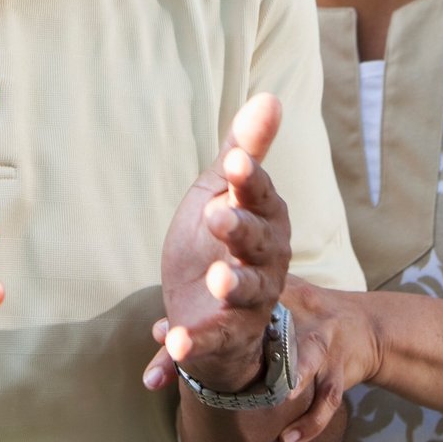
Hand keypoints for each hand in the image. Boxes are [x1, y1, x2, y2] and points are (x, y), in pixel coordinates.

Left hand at [143, 277, 376, 441]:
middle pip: (261, 335)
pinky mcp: (339, 372)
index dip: (195, 326)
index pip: (230, 309)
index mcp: (270, 302)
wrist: (363, 327)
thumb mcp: (265, 308)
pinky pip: (326, 401)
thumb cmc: (303, 314)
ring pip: (306, 363)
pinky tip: (287, 439)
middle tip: (201, 359)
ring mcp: (320, 346)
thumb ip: (214, 320)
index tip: (160, 337)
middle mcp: (294, 320)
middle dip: (234, 347)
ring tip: (279, 393)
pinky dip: (309, 422)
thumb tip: (157, 330)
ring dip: (292, 377)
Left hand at [157, 93, 291, 392]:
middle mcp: (266, 262)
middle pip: (260, 245)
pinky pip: (213, 340)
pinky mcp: (225, 336)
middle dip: (241, 230)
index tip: (233, 162)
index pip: (260, 195)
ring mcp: (248, 301)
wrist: (214, 310)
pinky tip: (172, 343)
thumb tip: (270, 96)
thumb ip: (244, 151)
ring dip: (233, 286)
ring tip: (216, 278)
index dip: (249, 180)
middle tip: (215, 216)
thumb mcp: (223, 193)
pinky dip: (193, 346)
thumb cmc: (221, 240)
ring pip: (248, 294)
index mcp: (265, 220)